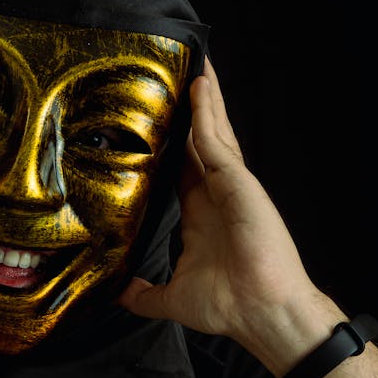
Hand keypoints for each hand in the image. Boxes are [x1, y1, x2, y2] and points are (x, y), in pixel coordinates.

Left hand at [118, 58, 341, 372]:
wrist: (260, 314)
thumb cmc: (228, 307)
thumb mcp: (171, 298)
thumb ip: (142, 294)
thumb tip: (117, 295)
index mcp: (200, 215)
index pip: (179, 170)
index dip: (166, 145)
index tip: (149, 125)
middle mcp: (216, 194)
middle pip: (198, 141)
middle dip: (188, 111)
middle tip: (173, 76)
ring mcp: (230, 184)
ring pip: (212, 130)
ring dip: (201, 98)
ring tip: (192, 63)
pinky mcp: (239, 180)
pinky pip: (217, 139)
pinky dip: (207, 110)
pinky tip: (198, 84)